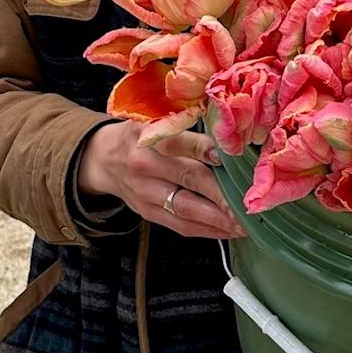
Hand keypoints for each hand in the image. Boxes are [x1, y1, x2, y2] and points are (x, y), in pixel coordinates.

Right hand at [78, 121, 245, 239]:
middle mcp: (145, 166)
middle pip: (189, 180)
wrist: (102, 159)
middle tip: (248, 204)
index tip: (233, 159)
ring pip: (187, 211)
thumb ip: (188, 131)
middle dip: (221, 195)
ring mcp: (145, 194)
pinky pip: (181, 226)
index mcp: (148, 137)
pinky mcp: (148, 213)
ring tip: (244, 224)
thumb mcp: (156, 122)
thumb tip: (229, 142)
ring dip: (219, 220)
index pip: (183, 144)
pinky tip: (229, 230)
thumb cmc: (139, 136)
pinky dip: (208, 231)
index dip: (209, 151)